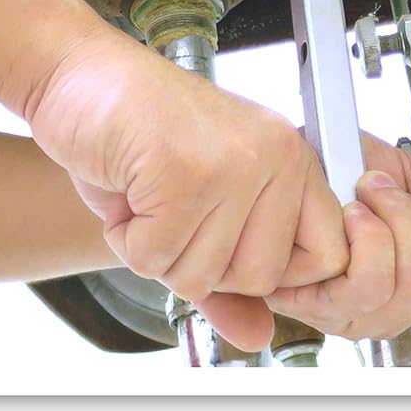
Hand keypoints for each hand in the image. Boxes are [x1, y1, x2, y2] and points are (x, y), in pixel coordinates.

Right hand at [20, 21, 348, 351]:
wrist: (83, 74)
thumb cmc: (138, 129)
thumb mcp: (198, 200)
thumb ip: (231, 272)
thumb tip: (259, 336)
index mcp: (290, 157)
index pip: (327, 254)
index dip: (273, 273)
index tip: (227, 246)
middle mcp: (273, 156)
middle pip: (258, 277)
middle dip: (200, 261)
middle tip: (173, 208)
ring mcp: (232, 164)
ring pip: (201, 274)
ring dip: (155, 246)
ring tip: (148, 189)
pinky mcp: (184, 173)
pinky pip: (154, 257)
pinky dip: (126, 235)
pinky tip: (127, 186)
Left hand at [265, 135, 410, 340]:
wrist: (282, 156)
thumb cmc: (334, 166)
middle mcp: (396, 304)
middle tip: (391, 192)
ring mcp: (362, 309)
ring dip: (395, 216)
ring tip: (366, 195)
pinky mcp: (326, 303)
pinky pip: (373, 277)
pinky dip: (368, 231)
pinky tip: (350, 213)